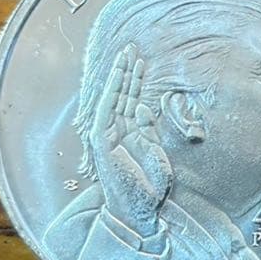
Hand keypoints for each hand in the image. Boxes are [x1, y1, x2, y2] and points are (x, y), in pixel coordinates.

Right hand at [90, 44, 172, 237]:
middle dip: (127, 71)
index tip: (141, 60)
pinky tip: (117, 77)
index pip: (133, 100)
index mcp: (133, 134)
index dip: (137, 80)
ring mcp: (108, 136)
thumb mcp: (158, 156)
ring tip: (125, 54)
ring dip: (119, 76)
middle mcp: (118, 131)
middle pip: (122, 94)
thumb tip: (140, 107)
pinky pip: (105, 111)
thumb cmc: (150, 190)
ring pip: (113, 98)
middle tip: (132, 48)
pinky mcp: (102, 142)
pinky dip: (111, 93)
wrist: (138, 211)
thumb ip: (149, 131)